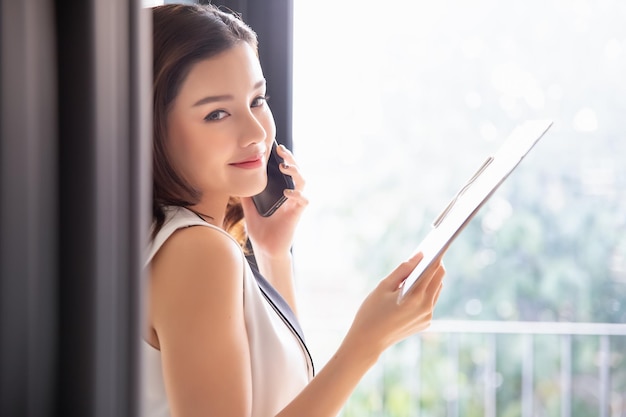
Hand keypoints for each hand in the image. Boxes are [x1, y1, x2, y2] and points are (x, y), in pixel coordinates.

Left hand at [240, 143, 307, 257]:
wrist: (265, 249)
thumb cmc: (260, 229)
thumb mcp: (249, 208)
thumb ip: (247, 195)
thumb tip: (237, 181)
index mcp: (281, 191)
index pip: (286, 171)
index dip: (284, 159)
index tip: (276, 148)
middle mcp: (290, 195)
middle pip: (296, 172)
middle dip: (291, 159)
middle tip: (282, 152)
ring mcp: (294, 203)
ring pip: (303, 182)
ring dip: (296, 172)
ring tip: (285, 167)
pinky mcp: (297, 213)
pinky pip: (303, 200)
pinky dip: (297, 194)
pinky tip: (287, 192)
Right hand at [344, 252, 445, 360]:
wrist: (368, 341)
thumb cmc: (371, 312)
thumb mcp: (383, 286)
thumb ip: (403, 270)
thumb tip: (419, 256)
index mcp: (415, 296)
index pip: (434, 269)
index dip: (436, 255)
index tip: (436, 245)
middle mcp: (426, 307)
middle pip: (440, 278)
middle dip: (435, 265)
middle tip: (425, 256)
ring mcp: (427, 316)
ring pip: (436, 290)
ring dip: (431, 279)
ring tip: (418, 270)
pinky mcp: (426, 322)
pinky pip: (430, 301)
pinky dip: (425, 292)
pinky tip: (413, 288)